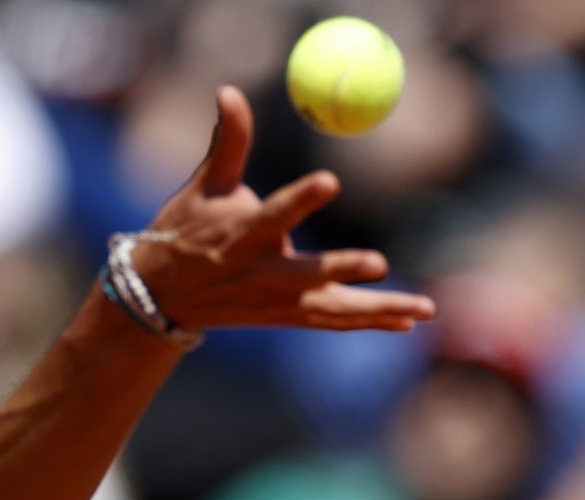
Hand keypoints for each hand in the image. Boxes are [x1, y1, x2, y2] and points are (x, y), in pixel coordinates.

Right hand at [133, 86, 434, 331]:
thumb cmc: (185, 230)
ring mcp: (273, 300)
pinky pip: (331, 321)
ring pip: (329, 308)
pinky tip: (406, 323)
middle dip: (341, 270)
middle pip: (305, 275)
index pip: (273, 214)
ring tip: (422, 311)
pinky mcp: (282, 316)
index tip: (330, 180)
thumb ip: (228, 141)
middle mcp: (259, 272)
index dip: (301, 199)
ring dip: (377, 311)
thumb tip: (229, 91)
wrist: (162, 294)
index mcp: (240, 234)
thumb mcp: (203, 185)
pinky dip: (367, 322)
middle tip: (379, 263)